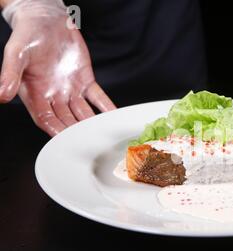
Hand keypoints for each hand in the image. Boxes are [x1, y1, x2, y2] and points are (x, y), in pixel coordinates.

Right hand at [0, 0, 115, 135]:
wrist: (46, 19)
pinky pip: (98, 98)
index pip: (46, 119)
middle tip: (89, 141)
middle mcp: (54, 96)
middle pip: (66, 120)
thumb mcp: (16, 53)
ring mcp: (71, 90)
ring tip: (102, 134)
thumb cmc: (27, 35)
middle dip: (76, 131)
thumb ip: (9, 74)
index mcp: (34, 94)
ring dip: (92, 123)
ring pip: (83, 113)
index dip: (55, 129)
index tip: (65, 138)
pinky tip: (113, 116)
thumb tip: (1, 95)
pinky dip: (106, 107)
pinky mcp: (85, 82)